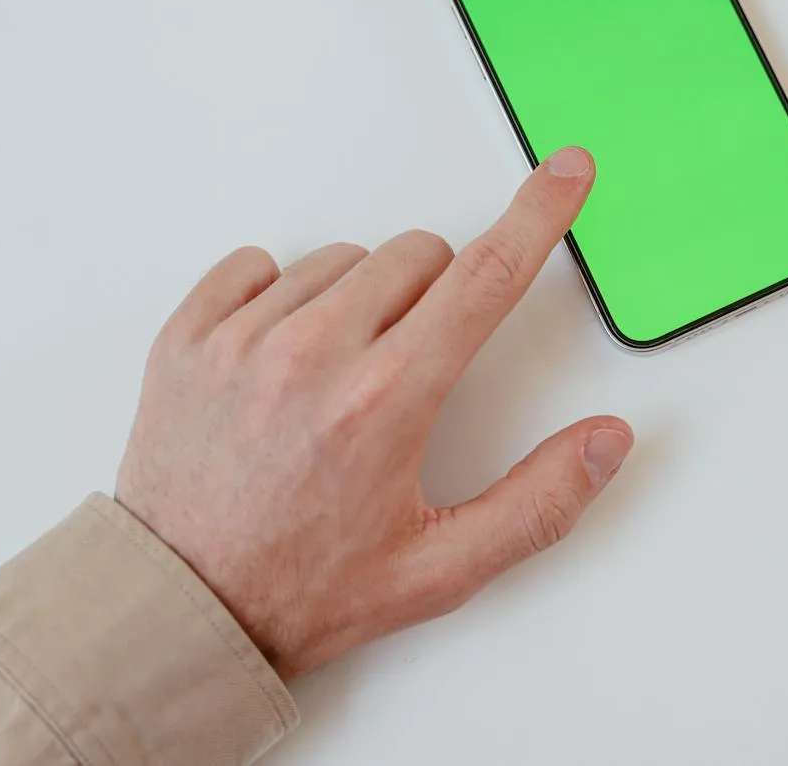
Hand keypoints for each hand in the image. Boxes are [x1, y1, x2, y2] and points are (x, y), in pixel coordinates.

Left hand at [114, 147, 631, 678]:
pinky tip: (283, 360)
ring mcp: (241, 340)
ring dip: (362, 300)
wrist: (179, 615)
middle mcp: (311, 355)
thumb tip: (608, 440)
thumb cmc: (305, 591)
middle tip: (414, 372)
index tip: (565, 172)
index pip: (486, 276)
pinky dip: (281, 297)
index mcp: (384, 402)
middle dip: (439, 296)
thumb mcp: (441, 569)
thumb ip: (539, 502)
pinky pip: (257, 264)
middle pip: (419, 255)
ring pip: (343, 259)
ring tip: (340, 382)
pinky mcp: (185, 338)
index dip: (539, 214)